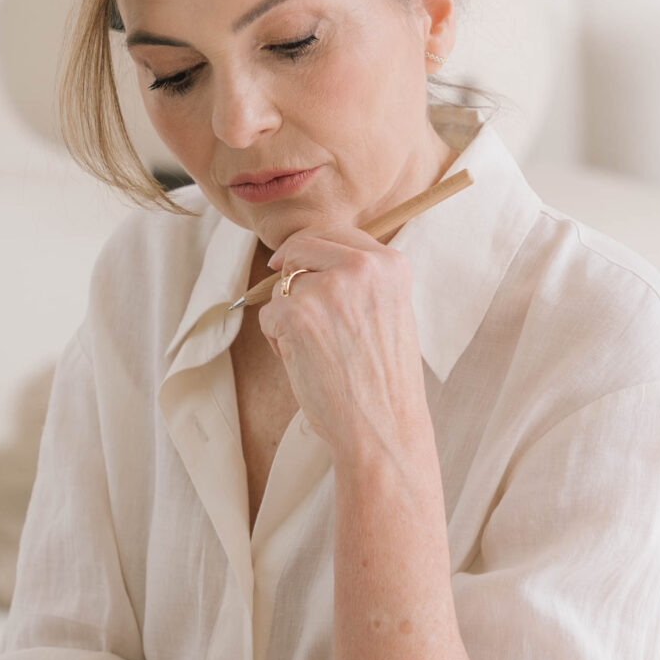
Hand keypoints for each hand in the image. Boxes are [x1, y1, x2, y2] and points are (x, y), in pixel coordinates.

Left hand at [259, 224, 430, 461]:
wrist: (383, 426)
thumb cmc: (384, 380)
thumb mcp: (390, 312)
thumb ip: (362, 281)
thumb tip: (311, 258)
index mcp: (390, 264)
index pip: (337, 234)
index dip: (311, 249)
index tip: (295, 261)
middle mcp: (362, 267)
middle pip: (303, 246)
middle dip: (290, 270)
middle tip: (292, 304)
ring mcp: (327, 288)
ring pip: (285, 284)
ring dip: (288, 314)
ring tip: (316, 350)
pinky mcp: (296, 313)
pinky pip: (269, 315)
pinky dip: (276, 340)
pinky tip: (304, 363)